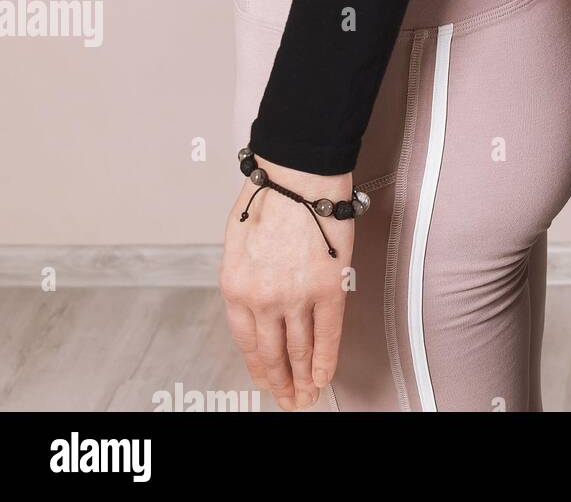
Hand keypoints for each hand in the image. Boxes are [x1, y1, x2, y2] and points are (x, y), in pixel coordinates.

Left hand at [219, 158, 353, 412]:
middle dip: (280, 382)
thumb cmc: (268, 197)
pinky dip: (326, 359)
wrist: (298, 176)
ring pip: (299, 350)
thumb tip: (254, 299)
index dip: (259, 367)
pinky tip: (324, 376)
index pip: (247, 341)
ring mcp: (296, 297)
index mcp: (235, 288)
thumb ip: (243, 275)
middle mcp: (262, 300)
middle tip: (288, 400)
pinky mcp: (328, 288)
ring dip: (302, 378)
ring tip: (307, 396)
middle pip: (272, 353)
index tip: (267, 381)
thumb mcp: (236, 241)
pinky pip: (328, 334)